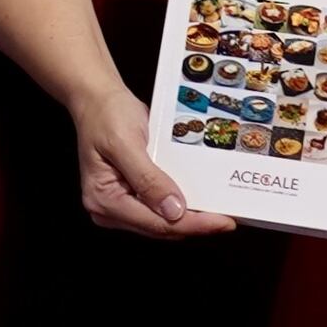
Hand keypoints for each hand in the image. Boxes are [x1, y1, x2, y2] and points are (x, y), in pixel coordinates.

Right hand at [72, 73, 230, 239]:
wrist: (97, 98)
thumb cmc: (105, 115)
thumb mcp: (126, 143)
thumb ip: (147, 178)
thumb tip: (173, 210)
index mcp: (103, 199)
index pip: (154, 222)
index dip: (191, 224)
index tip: (221, 222)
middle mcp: (109, 208)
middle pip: (160, 227)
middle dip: (195, 224)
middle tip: (228, 220)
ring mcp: (120, 204)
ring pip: (162, 222)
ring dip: (191, 218)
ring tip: (220, 214)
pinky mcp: (131, 196)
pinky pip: (160, 208)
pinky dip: (182, 207)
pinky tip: (202, 202)